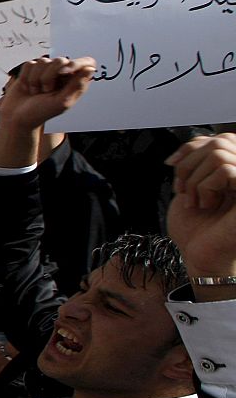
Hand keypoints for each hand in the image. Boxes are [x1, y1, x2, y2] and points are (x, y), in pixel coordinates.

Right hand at [0, 55, 95, 135]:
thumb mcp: (62, 103)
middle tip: (46, 91)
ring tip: (36, 92)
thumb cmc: (40, 113)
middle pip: (59, 60)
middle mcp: (62, 73)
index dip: (75, 64)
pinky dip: (26, 77)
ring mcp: (46, 70)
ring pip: (42, 61)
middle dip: (48, 77)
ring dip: (35, 79)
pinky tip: (28, 88)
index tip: (63, 72)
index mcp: (74, 82)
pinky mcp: (31, 70)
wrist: (18, 117)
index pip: (85, 62)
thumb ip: (76, 86)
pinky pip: (29, 64)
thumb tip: (90, 68)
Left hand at [167, 134, 235, 293]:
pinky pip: (226, 169)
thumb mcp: (192, 188)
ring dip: (195, 180)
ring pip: (219, 154)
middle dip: (188, 165)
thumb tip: (190, 145)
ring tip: (196, 202)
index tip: (171, 165)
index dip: (191, 147)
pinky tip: (206, 205)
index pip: (219, 138)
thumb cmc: (197, 229)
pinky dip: (205, 186)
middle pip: (218, 142)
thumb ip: (197, 163)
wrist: (201, 258)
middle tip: (182, 191)